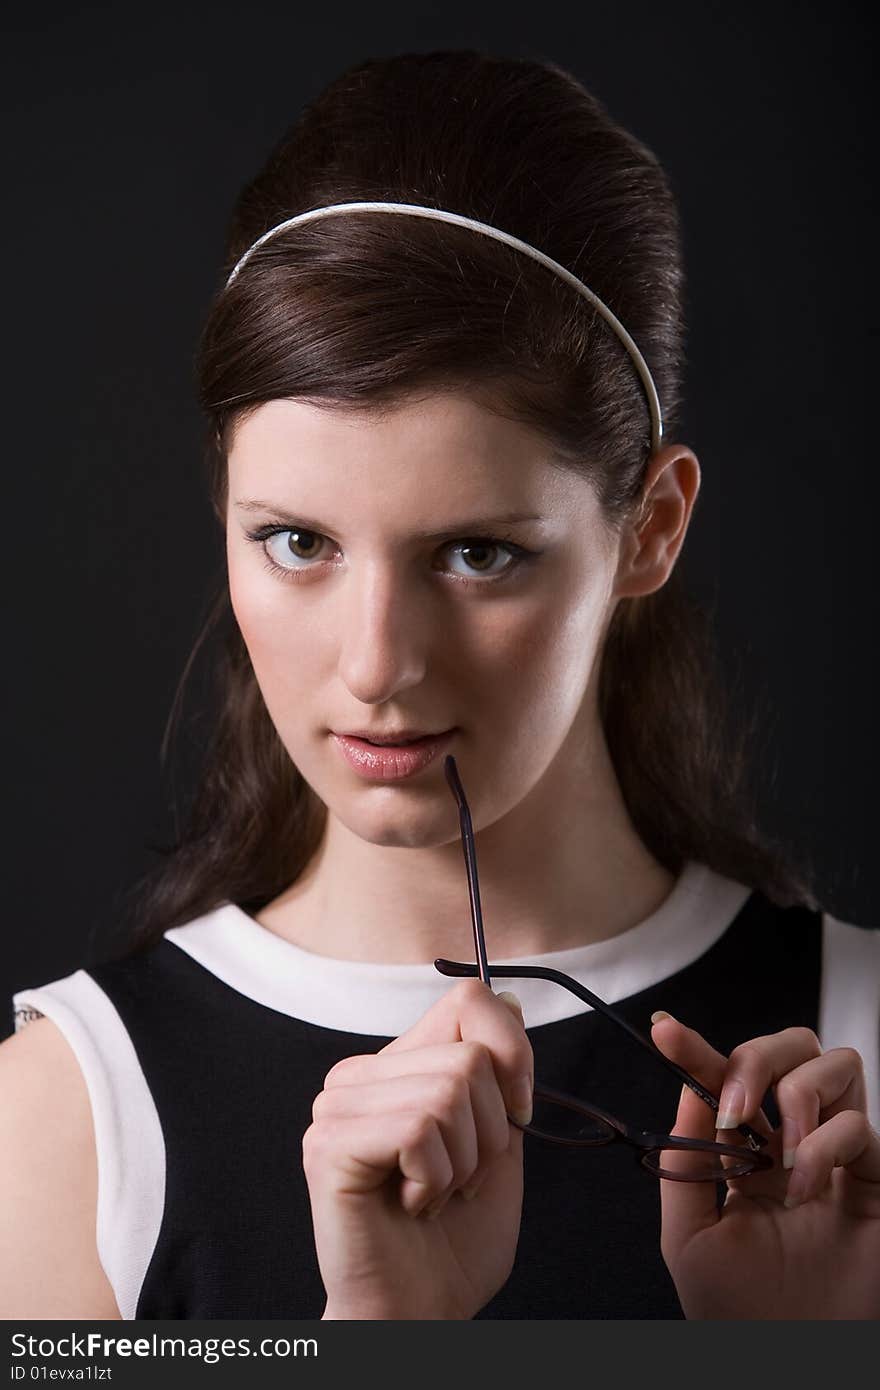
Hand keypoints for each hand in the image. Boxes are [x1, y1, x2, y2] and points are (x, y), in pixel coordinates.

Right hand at [302, 980, 532, 1319]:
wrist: (418, 1313)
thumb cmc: (453, 1241)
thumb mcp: (499, 1144)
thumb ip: (502, 1076)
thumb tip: (512, 1000)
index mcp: (397, 1068)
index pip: (466, 1001)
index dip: (512, 1052)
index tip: (519, 1114)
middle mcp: (358, 1077)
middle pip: (468, 1055)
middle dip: (489, 1132)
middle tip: (455, 1180)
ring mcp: (336, 1107)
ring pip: (447, 1091)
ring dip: (461, 1163)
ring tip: (431, 1195)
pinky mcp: (329, 1145)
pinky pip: (418, 1130)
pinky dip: (435, 1179)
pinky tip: (411, 1205)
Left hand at [650, 1014, 879, 1318]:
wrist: (789, 1363)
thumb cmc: (738, 1313)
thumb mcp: (688, 1236)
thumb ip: (686, 1160)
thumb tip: (688, 1089)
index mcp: (745, 1152)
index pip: (724, 1080)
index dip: (697, 1050)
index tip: (666, 1031)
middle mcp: (792, 1144)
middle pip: (791, 1048)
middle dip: (757, 1056)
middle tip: (735, 1102)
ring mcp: (838, 1158)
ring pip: (836, 1065)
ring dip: (798, 1093)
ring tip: (780, 1153)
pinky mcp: (876, 1182)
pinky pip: (861, 1125)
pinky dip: (826, 1143)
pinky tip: (805, 1187)